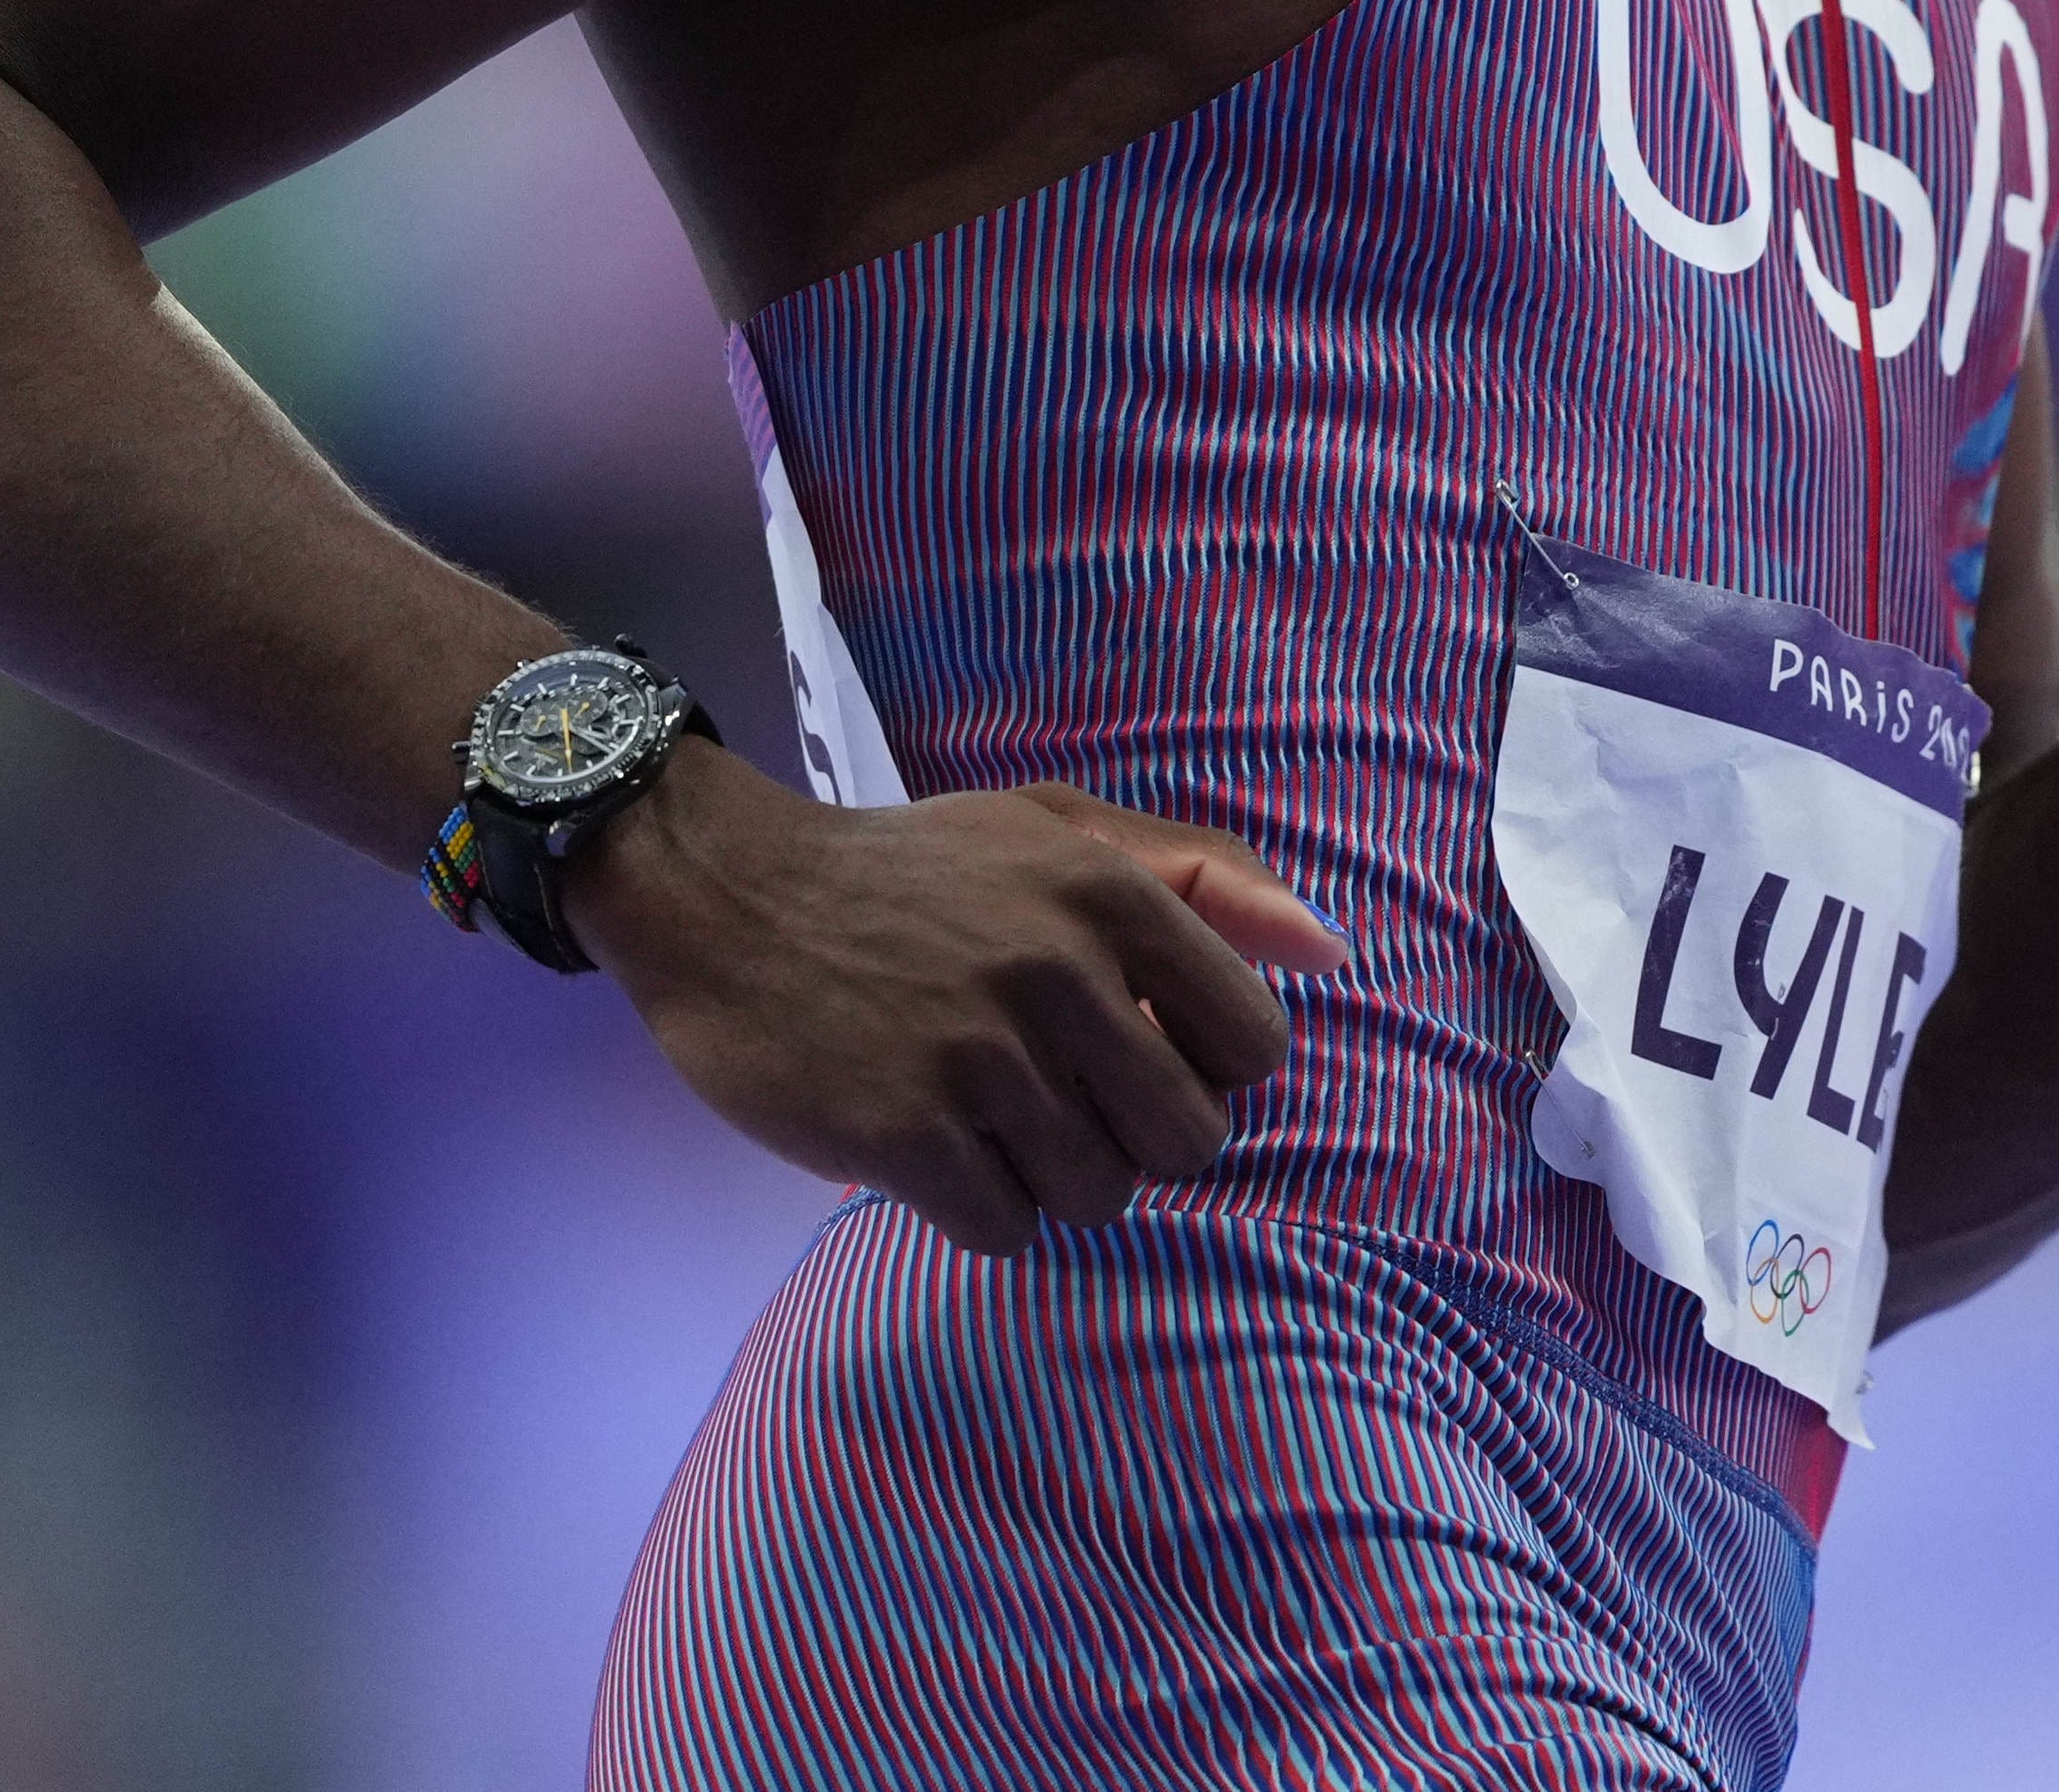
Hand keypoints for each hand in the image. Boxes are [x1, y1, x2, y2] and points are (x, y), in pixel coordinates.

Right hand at [569, 743, 1348, 1251]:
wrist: (726, 896)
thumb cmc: (912, 870)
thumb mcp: (1058, 828)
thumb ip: (1205, 875)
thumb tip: (1332, 951)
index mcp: (1109, 893)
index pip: (1254, 1044)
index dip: (1207, 1069)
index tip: (1144, 1055)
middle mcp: (1056, 971)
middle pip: (1186, 1140)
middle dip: (1136, 1138)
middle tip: (1065, 1101)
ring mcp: (976, 1056)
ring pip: (1098, 1196)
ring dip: (1052, 1179)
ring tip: (990, 1118)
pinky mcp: (899, 1134)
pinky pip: (1005, 1231)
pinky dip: (980, 1209)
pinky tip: (937, 1150)